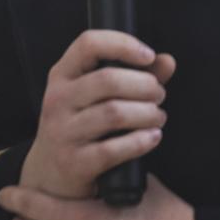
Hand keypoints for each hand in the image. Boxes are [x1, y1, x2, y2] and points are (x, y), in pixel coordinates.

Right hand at [19, 29, 175, 198]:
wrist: (51, 175)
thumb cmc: (82, 125)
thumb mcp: (97, 96)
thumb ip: (134, 75)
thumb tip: (167, 61)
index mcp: (62, 75)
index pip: (89, 44)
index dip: (123, 44)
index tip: (148, 55)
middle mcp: (57, 100)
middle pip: (109, 80)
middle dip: (145, 85)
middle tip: (159, 94)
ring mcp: (62, 132)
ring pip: (114, 113)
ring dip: (147, 113)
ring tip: (158, 116)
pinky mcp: (73, 163)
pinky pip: (113, 149)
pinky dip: (141, 141)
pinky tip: (153, 137)